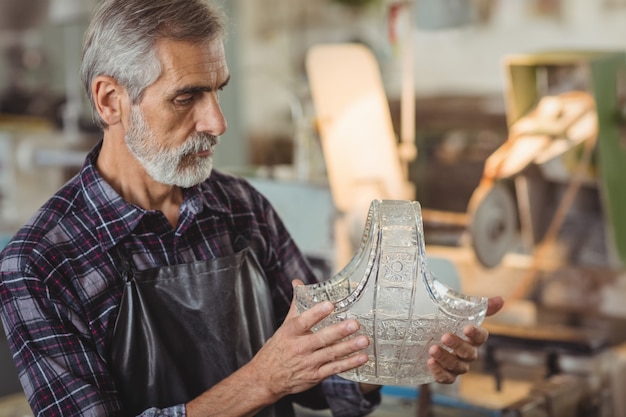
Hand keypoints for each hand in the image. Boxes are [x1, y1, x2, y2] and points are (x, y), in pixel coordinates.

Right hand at [247, 280, 369, 402]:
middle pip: (321, 338)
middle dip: (339, 331)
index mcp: (291, 332)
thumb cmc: (277, 349)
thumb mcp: (284, 326)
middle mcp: (300, 347)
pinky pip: (334, 369)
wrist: (267, 378)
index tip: (329, 304)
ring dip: (349, 347)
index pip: (304, 321)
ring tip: (363, 340)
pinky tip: (361, 358)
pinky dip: (349, 364)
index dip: (316, 313)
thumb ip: (296, 305)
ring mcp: (308, 362)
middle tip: (354, 324)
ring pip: (331, 354)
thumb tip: (298, 283)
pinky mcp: (315, 375)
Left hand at [427, 296, 503, 382]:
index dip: (476, 333)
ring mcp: (458, 365)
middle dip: (458, 345)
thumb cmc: (446, 325)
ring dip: (446, 358)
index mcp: (472, 338)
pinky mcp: (446, 375)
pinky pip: (446, 378)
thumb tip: (501, 299)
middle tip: (445, 337)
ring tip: (433, 349)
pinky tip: (431, 363)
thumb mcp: (456, 313)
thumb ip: (477, 307)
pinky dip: (440, 372)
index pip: (481, 337)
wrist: (424, 338)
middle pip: (469, 353)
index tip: (467, 328)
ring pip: (458, 366)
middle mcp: (468, 353)